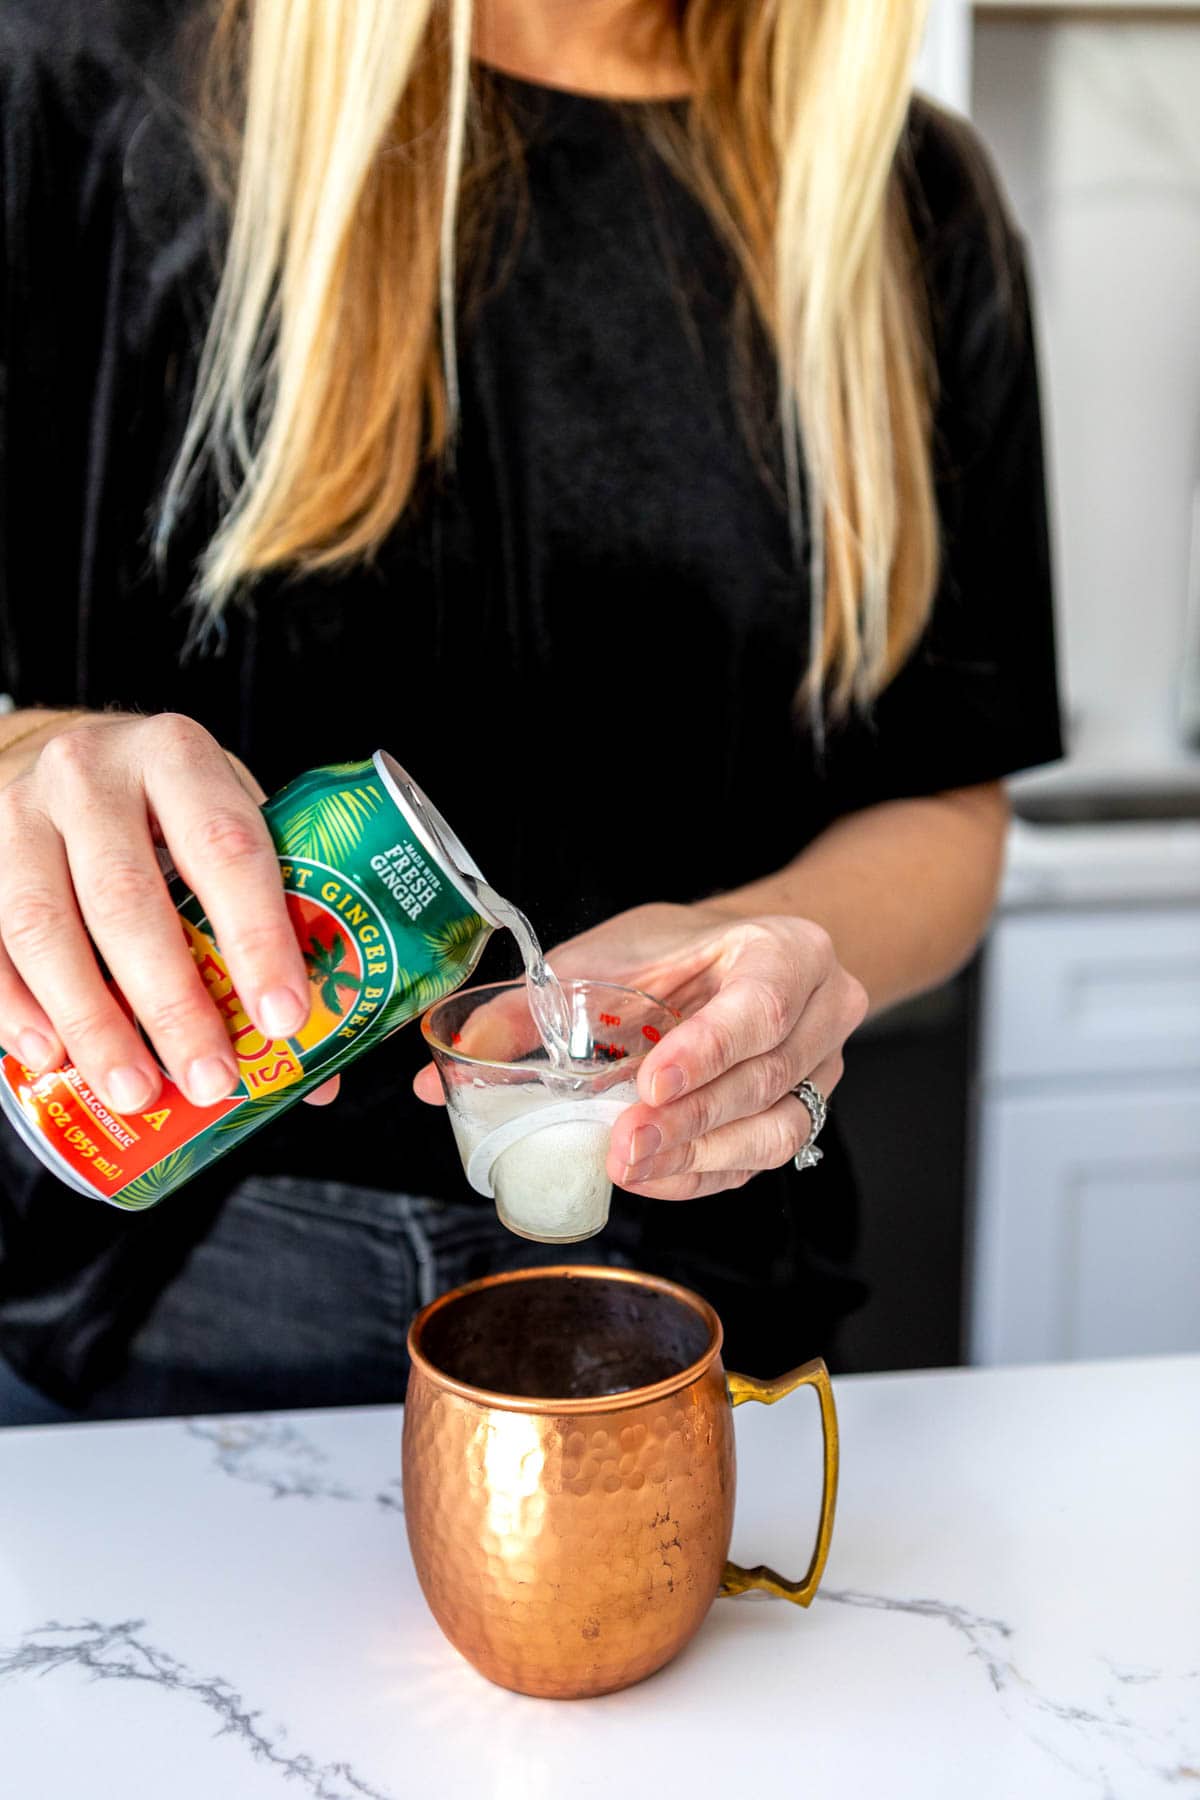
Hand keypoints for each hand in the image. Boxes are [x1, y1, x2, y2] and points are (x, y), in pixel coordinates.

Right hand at [0, 712, 337, 1113]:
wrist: (54, 748)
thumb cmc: (160, 803)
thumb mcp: (222, 819)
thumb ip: (272, 916)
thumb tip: (316, 1066)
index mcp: (176, 756)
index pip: (226, 847)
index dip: (257, 937)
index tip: (284, 1017)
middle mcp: (89, 774)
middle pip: (128, 898)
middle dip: (172, 1002)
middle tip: (209, 1078)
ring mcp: (19, 813)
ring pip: (43, 926)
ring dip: (92, 1022)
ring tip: (135, 1091)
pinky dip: (15, 1008)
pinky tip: (51, 1058)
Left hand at [549, 904, 867, 1200]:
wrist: (732, 957)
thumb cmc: (677, 951)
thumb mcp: (608, 956)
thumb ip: (533, 1008)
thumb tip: (446, 1070)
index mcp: (788, 950)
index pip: (761, 1005)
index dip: (707, 1050)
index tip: (651, 1084)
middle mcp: (823, 1010)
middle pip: (766, 1077)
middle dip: (689, 1119)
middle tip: (623, 1145)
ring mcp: (822, 1069)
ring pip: (775, 1131)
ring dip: (697, 1156)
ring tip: (630, 1168)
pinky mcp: (802, 1114)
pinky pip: (759, 1161)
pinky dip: (702, 1174)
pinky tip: (653, 1177)